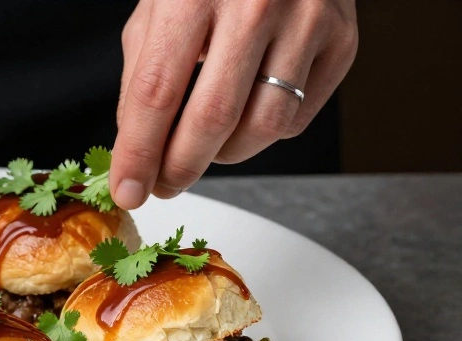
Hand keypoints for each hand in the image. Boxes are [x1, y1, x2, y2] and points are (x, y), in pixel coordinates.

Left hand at [109, 0, 357, 208]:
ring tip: (204, 147)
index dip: (139, 152)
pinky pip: (297, 118)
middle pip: (212, 119)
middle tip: (164, 185)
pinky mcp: (343, 40)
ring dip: (224, 156)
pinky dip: (263, 133)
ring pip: (262, 128)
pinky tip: (247, 111)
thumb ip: (142, 78)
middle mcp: (255, 4)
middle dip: (181, 168)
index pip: (157, 93)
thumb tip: (137, 151)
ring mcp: (307, 20)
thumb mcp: (158, 9)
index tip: (129, 190)